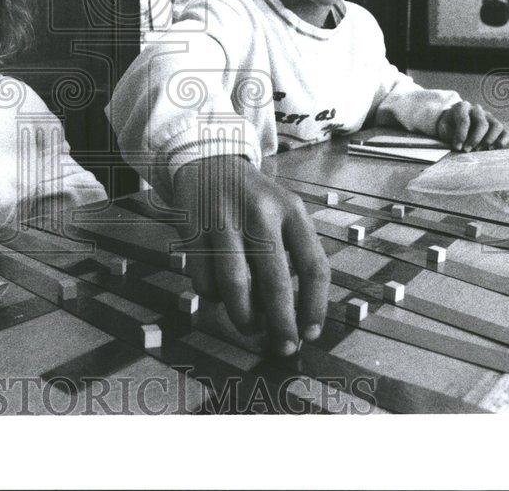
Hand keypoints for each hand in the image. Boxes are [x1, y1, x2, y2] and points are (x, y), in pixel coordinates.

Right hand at [171, 156, 330, 355]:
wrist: (209, 160)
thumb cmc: (254, 199)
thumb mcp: (283, 211)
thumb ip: (293, 253)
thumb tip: (294, 316)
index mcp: (292, 210)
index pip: (313, 266)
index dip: (315, 307)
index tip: (311, 333)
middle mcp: (260, 213)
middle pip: (275, 281)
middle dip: (282, 324)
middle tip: (283, 347)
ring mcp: (223, 219)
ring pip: (235, 285)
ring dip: (244, 318)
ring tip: (249, 329)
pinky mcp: (193, 228)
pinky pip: (204, 279)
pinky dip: (213, 297)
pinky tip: (220, 295)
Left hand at [436, 101, 508, 151]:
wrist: (455, 124)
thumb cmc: (449, 126)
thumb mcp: (443, 128)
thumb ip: (448, 134)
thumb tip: (459, 147)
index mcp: (462, 107)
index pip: (464, 119)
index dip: (461, 135)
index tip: (457, 147)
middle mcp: (478, 110)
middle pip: (482, 123)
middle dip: (474, 139)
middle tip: (467, 150)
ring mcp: (489, 117)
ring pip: (496, 126)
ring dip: (489, 140)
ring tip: (479, 150)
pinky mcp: (497, 126)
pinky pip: (506, 132)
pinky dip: (501, 141)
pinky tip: (492, 149)